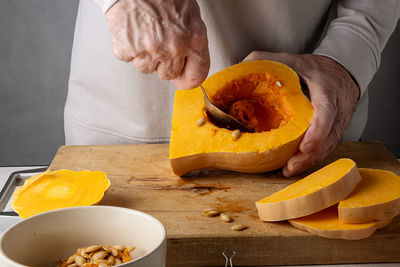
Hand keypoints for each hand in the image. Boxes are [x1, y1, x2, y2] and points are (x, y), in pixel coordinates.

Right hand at [105, 0, 209, 88]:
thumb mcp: (189, 14)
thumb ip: (191, 42)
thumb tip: (187, 68)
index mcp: (194, 38)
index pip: (196, 75)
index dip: (188, 79)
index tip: (183, 79)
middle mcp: (174, 47)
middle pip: (168, 74)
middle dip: (163, 62)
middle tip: (158, 41)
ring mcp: (150, 49)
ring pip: (147, 69)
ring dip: (145, 55)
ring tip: (144, 31)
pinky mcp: (128, 49)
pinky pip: (129, 58)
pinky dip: (128, 46)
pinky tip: (133, 29)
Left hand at [243, 51, 359, 176]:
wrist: (343, 71)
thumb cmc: (313, 68)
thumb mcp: (291, 59)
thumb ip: (266, 61)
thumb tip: (238, 68)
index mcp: (326, 90)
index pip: (327, 112)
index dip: (318, 131)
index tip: (305, 147)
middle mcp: (337, 110)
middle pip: (328, 137)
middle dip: (309, 155)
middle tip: (290, 167)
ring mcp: (338, 123)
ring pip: (327, 147)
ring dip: (309, 161)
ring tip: (288, 170)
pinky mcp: (334, 132)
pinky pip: (325, 148)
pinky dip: (310, 159)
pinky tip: (294, 166)